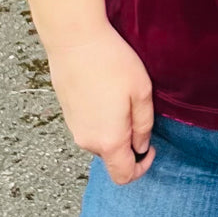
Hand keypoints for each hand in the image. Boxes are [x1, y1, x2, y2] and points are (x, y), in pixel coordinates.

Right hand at [47, 25, 155, 183]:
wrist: (73, 39)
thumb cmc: (111, 62)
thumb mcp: (141, 92)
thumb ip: (144, 125)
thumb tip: (141, 146)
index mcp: (109, 141)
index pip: (124, 176)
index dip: (142, 168)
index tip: (151, 147)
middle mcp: (87, 141)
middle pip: (111, 157)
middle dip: (128, 143)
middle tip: (137, 111)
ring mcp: (73, 128)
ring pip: (99, 140)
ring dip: (113, 129)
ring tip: (121, 96)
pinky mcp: (66, 113)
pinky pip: (88, 126)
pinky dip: (100, 118)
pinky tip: (105, 90)